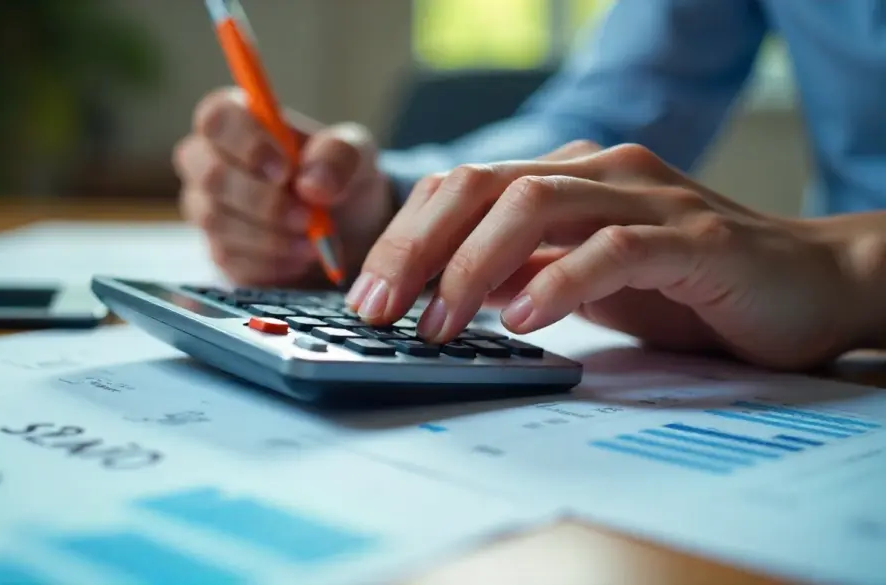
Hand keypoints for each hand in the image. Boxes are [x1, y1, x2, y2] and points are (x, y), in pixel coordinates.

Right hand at [174, 87, 394, 286]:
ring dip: (270, 235)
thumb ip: (338, 156)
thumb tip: (311, 185)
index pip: (216, 118)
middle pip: (210, 175)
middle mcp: (210, 160)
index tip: (286, 170)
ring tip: (312, 240)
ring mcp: (208, 207)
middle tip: (306, 216)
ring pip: (217, 220)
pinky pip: (230, 257)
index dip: (246, 144)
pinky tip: (300, 256)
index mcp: (239, 119)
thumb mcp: (355, 154)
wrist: (347, 228)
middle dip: (261, 200)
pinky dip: (271, 261)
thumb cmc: (340, 176)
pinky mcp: (218, 249)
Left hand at [346, 141, 865, 369]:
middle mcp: (600, 172)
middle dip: (416, 247)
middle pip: (481, 184)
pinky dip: (557, 282)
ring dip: (472, 266)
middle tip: (379, 310)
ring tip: (439, 323)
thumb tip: (439, 293)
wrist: (807, 285)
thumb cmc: (686, 285)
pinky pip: (611, 248)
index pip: (460, 187)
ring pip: (535, 204)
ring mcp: (648, 198)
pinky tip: (522, 318)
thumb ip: (523, 272)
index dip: (403, 238)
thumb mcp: (582, 278)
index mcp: (565, 177)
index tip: (366, 296)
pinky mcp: (696, 238)